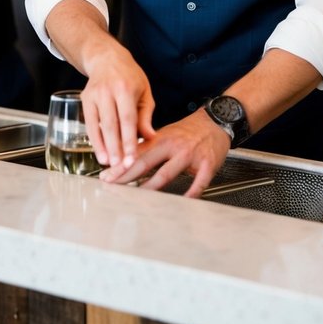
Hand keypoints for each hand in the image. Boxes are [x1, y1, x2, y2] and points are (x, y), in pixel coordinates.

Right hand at [79, 42, 155, 169]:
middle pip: (111, 124)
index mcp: (125, 88)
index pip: (128, 119)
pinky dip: (94, 140)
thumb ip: (146, 115)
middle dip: (116, 148)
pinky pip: (89, 124)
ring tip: (108, 165)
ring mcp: (94, 95)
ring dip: (103, 147)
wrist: (106, 58)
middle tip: (120, 167)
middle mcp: (107, 91)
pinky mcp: (84, 99)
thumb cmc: (130, 76)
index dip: (130, 140)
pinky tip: (99, 153)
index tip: (132, 158)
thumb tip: (150, 137)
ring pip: (98, 125)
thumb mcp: (144, 91)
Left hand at [100, 109, 230, 197]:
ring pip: (167, 173)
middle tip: (114, 186)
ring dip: (151, 186)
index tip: (106, 177)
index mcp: (161, 140)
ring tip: (138, 198)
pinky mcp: (207, 164)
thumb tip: (125, 159)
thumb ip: (147, 148)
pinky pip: (198, 182)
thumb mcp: (165, 134)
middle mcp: (172, 146)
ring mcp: (189, 155)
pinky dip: (191, 193)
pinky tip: (183, 202)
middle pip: (146, 163)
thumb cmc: (188, 131)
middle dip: (127, 175)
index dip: (120, 166)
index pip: (136, 154)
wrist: (216, 121)